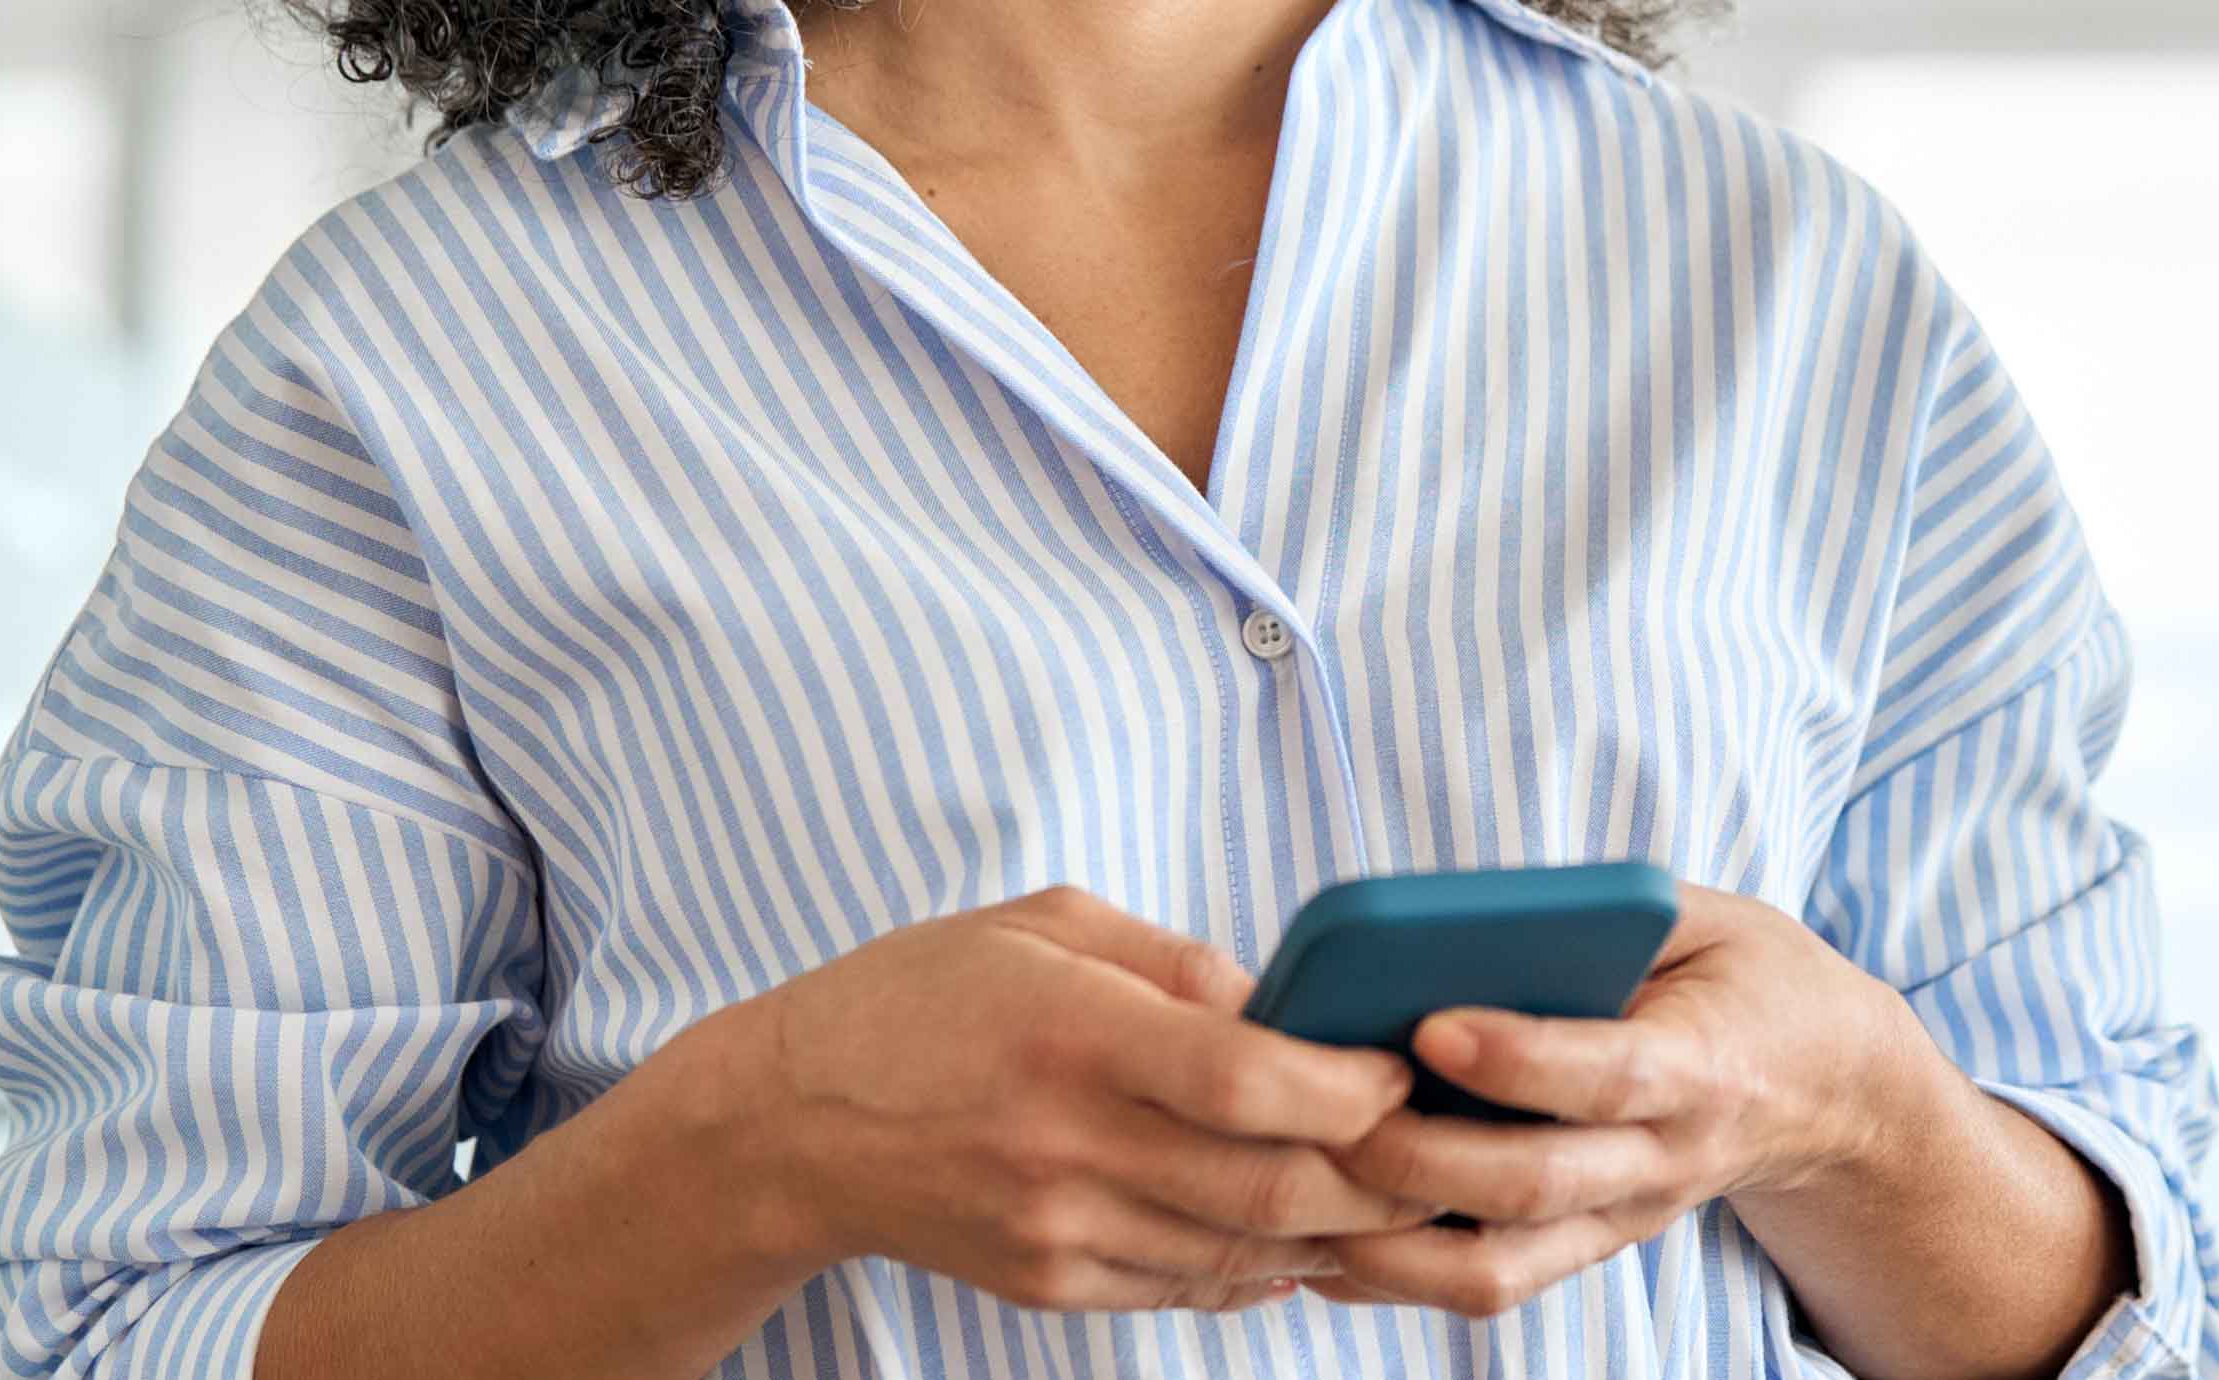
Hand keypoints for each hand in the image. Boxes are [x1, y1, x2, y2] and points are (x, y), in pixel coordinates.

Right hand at [668, 885, 1437, 1313]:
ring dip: (1335, 1233)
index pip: (1247, 1080)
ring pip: (1240, 1254)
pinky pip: (1185, 1289)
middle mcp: (1066, 1143)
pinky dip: (1258, 1266)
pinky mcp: (1045, 1282)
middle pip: (1267, 1188)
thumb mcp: (1045, 928)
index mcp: (1073, 1034)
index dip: (1349, 1087)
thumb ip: (1177, 965)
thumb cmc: (923, 999)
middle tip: (1433, 1150)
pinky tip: (1298, 1234)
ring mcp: (1055, 1227)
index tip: (1400, 1070)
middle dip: (1376, 1179)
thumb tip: (1292, 1007)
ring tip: (1392, 1194)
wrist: (786, 1126)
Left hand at [1302, 884, 1957, 1315]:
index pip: (1607, 1075)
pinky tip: (1319, 1238)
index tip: (1430, 1023)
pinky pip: (1485, 1285)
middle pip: (1535, 1184)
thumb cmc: (1741, 979)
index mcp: (1702, 1063)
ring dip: (1391, 1244)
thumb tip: (1457, 920)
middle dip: (1421, 1159)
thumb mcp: (1702, 918)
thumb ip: (1603, 914)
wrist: (1829, 1090)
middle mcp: (1664, 1159)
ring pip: (1501, 1267)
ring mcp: (1622, 1219)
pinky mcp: (1586, 1248)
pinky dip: (1395, 1275)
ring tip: (1303, 1190)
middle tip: (1330, 1113)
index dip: (1519, 1058)